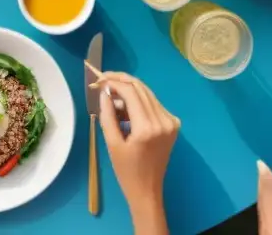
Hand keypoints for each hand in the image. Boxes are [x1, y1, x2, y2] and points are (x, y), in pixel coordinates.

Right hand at [96, 72, 179, 210]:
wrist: (147, 190)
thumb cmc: (126, 171)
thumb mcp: (112, 143)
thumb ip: (108, 115)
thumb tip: (104, 92)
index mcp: (147, 127)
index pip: (131, 92)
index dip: (114, 82)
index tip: (99, 80)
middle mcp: (163, 120)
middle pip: (141, 88)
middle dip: (121, 81)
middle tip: (102, 81)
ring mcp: (171, 121)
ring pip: (147, 94)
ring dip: (129, 91)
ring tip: (111, 97)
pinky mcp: (173, 124)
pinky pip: (153, 104)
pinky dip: (139, 101)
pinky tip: (125, 108)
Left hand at [257, 160, 271, 234]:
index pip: (267, 197)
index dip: (265, 179)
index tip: (260, 162)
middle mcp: (265, 223)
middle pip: (262, 200)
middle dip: (262, 183)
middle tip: (261, 166)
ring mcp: (264, 229)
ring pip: (262, 206)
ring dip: (263, 192)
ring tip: (265, 180)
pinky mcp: (266, 233)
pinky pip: (265, 212)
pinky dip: (266, 202)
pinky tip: (271, 203)